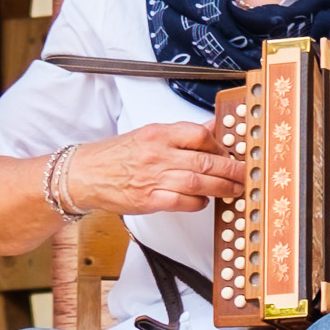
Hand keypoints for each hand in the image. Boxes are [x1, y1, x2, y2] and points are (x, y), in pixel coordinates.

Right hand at [67, 118, 244, 219]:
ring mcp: (153, 178)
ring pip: (198, 182)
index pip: (199, 134)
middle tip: (246, 174)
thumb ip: (180, 133)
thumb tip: (210, 126)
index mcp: (158, 134)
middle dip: (231, 169)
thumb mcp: (148, 135)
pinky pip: (182, 202)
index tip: (230, 153)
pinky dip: (198, 203)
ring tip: (236, 190)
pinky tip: (204, 202)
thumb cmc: (115, 156)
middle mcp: (157, 154)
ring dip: (222, 187)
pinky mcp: (148, 200)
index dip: (220, 144)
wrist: (84, 174)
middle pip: (204, 160)